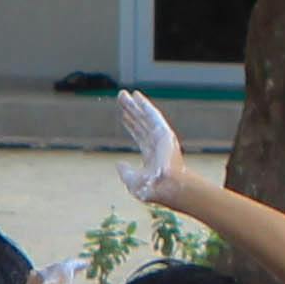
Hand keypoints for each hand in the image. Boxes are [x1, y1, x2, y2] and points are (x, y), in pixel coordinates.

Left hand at [115, 85, 184, 202]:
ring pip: (145, 117)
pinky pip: (153, 116)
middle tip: (122, 98)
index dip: (131, 124)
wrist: (165, 188)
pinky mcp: (164, 133)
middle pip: (141, 123)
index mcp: (151, 155)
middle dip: (131, 111)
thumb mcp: (132, 181)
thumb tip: (119, 164)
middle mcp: (157, 144)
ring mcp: (161, 138)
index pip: (139, 135)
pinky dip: (145, 106)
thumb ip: (125, 172)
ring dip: (136, 105)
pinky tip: (137, 97)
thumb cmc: (151, 189)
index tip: (123, 114)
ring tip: (126, 94)